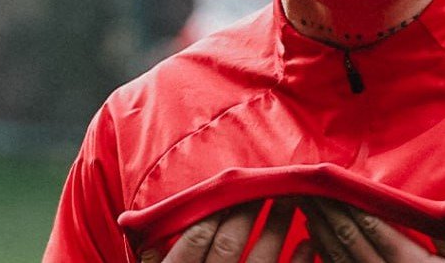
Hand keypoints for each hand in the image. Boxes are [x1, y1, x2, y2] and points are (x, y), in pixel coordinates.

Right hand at [140, 200, 312, 262]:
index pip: (195, 239)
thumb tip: (137, 225)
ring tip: (290, 205)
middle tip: (266, 189)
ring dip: (277, 229)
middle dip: (249, 212)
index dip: (216, 211)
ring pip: (260, 261)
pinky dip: (298, 262)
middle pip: (230, 245)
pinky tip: (308, 244)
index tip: (232, 192)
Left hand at [301, 198, 444, 261]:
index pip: (377, 229)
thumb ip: (441, 231)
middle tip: (310, 189)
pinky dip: (325, 256)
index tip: (333, 185)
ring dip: (321, 233)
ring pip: (340, 261)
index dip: (352, 205)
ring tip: (309, 207)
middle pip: (352, 242)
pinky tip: (315, 239)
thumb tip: (417, 206)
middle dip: (329, 212)